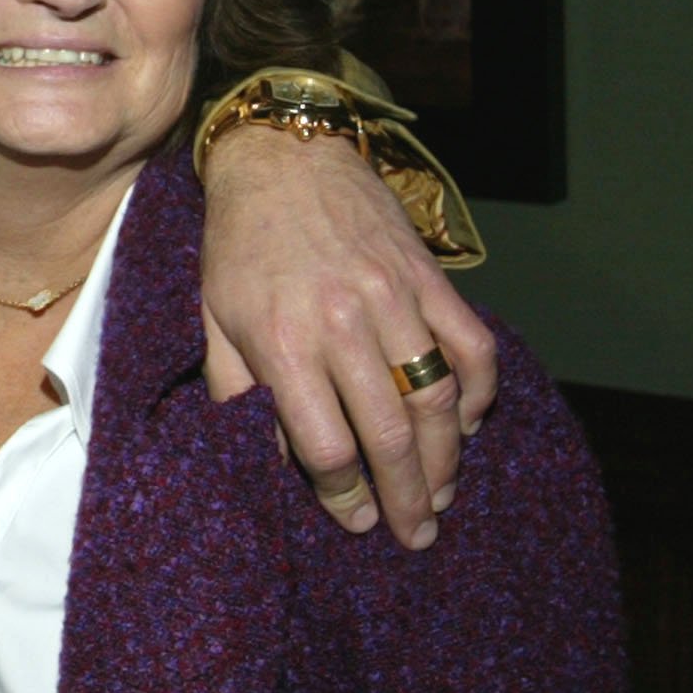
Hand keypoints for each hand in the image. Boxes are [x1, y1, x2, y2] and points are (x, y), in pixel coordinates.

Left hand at [197, 128, 495, 547]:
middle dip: (407, 497)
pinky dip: (478, 392)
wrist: (282, 158)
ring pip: (437, 399)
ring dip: (448, 459)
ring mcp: (394, 298)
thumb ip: (238, 394)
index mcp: (283, 343)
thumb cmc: (239, 246)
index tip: (355, 519)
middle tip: (416, 535)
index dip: (342, 494)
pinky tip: (467, 424)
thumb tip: (267, 459)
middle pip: (390, 435)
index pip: (326, 446)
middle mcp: (343, 324)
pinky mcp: (429, 276)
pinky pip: (471, 346)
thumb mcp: (214, 321)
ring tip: (443, 496)